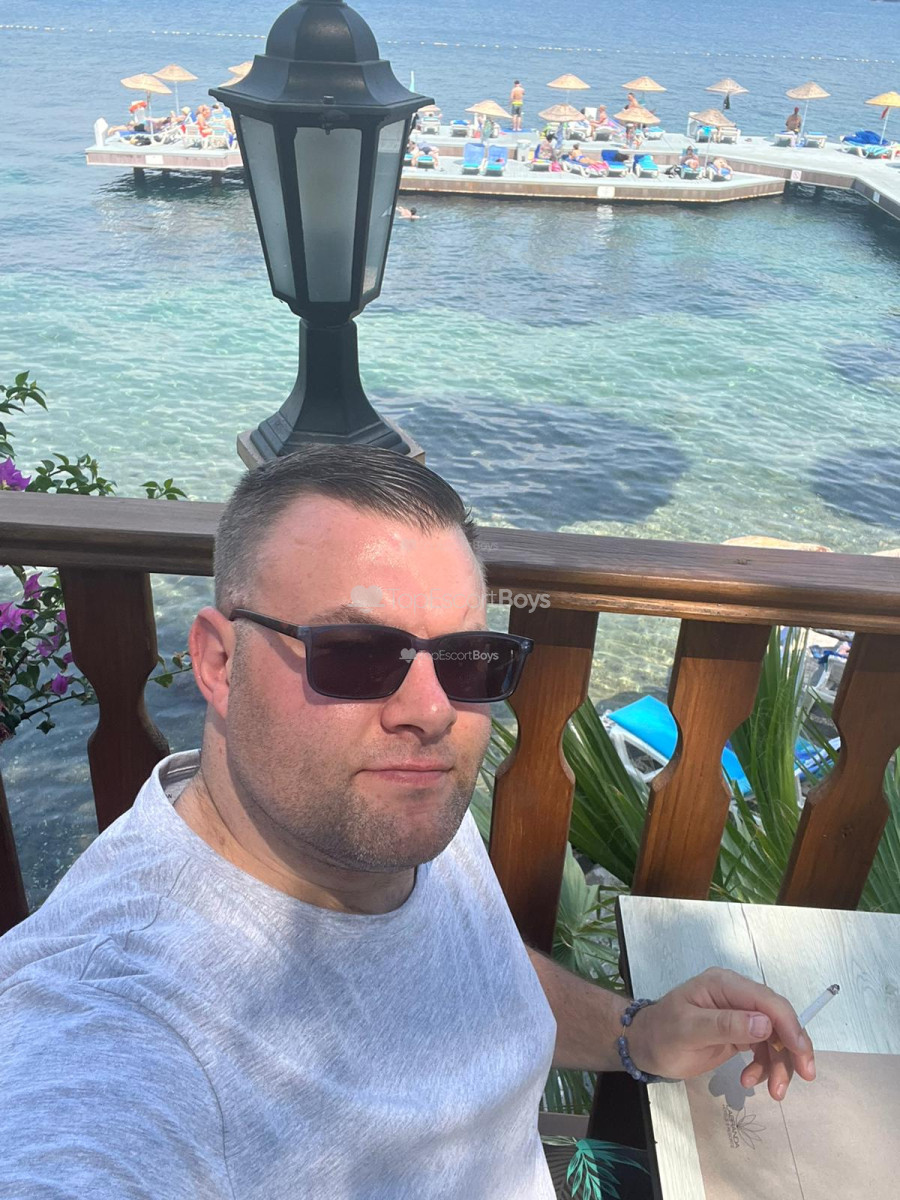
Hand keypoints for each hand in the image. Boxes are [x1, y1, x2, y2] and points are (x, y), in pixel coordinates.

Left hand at [625, 968, 815, 1100]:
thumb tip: (764, 1023)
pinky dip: (764, 1067)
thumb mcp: (689, 1030)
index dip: (789, 1025)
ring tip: (773, 1092)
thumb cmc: (661, 1034)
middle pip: (778, 1019)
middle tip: (803, 1077)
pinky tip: (750, 1081)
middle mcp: (736, 995)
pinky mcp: (739, 1033)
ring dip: (779, 1064)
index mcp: (724, 985)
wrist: (645, 1046)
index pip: (767, 1000)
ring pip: (775, 1038)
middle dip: (792, 1048)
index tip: (801, 1053)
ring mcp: (739, 1015)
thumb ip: (725, 1025)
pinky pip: (764, 1049)